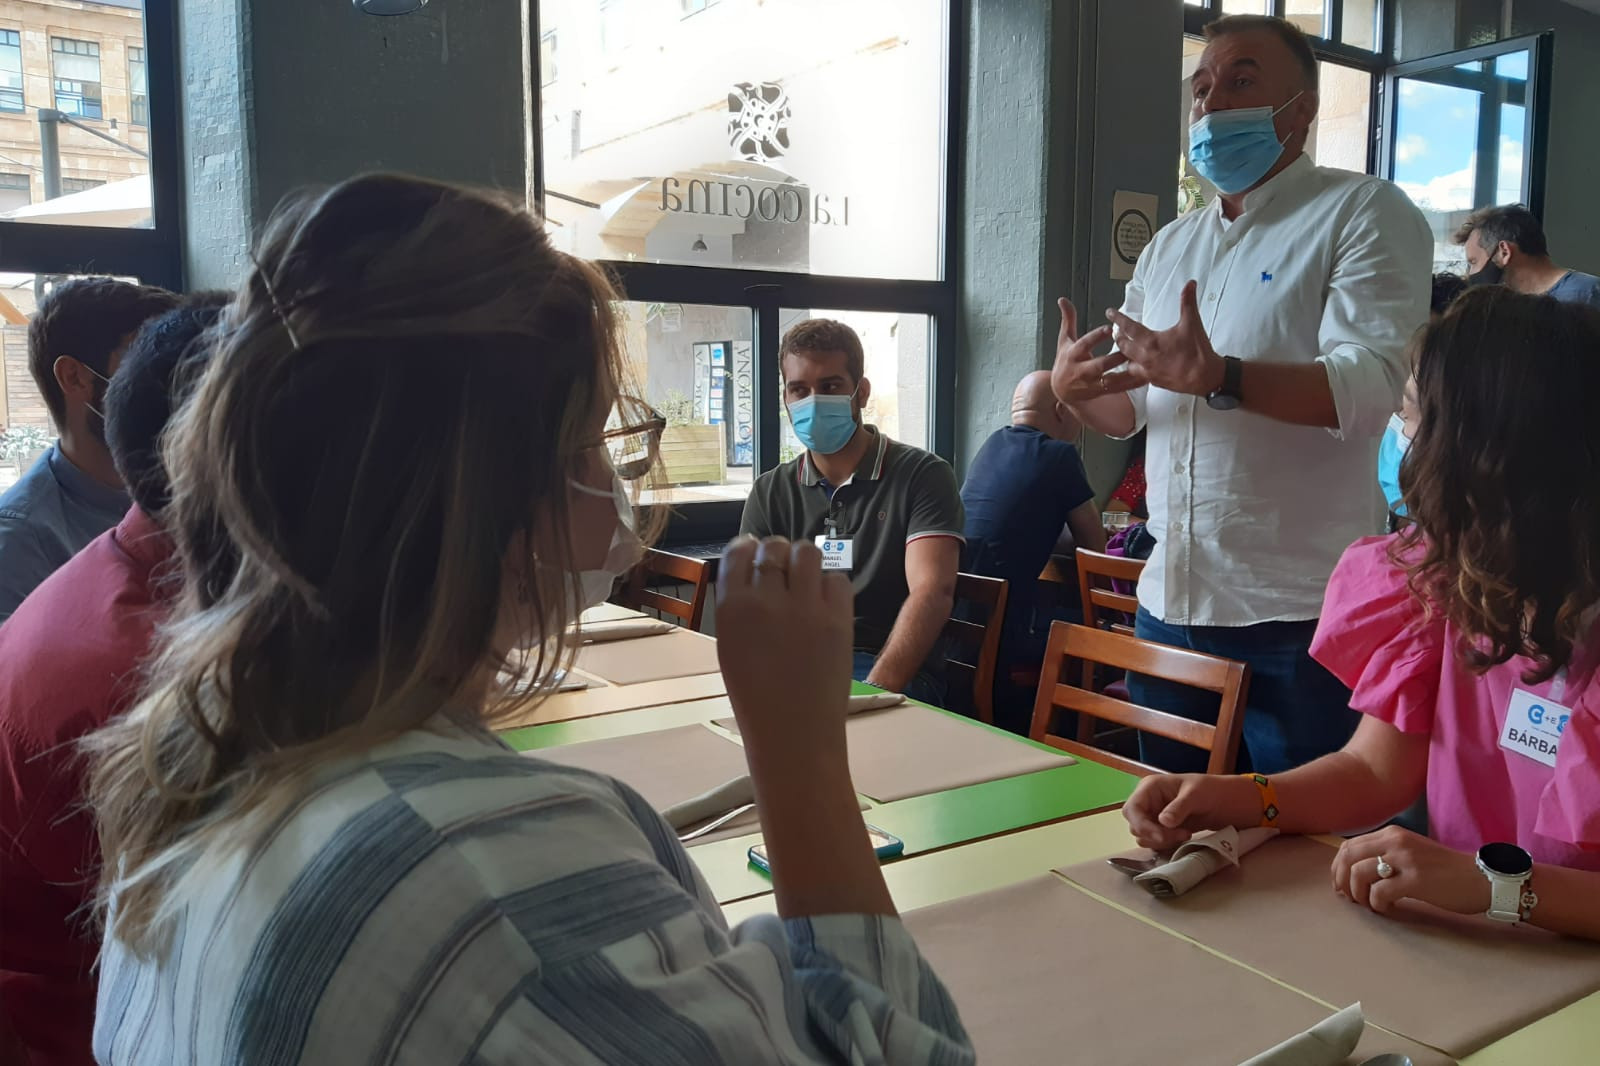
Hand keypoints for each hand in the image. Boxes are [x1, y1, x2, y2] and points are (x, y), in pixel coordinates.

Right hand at [715, 536, 853, 751]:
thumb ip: (739, 607)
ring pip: (808, 552)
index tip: (755, 552)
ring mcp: (805, 608)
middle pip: (775, 546)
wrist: (793, 734)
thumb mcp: (730, 647)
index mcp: (732, 609)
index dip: (749, 547)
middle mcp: (766, 600)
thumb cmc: (756, 697)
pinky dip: (832, 586)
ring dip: (806, 561)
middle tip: (784, 572)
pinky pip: (837, 579)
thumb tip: (755, 571)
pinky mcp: (838, 619)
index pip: (739, 551)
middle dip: (779, 553)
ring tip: (806, 581)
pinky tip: (825, 604)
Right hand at [1051, 297, 1142, 404]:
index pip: (1084, 344)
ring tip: (1142, 364)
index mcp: (1073, 354)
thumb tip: (1062, 299)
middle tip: (1131, 349)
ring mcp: (1092, 383)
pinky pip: (1118, 388)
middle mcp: (1082, 370)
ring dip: (1127, 372)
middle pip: (1100, 365)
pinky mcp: (1101, 392)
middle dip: (1115, 358)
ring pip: (1111, 379)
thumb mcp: (1064, 340)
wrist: (1060, 390)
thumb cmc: (1065, 360)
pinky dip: (1131, 384)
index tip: (1110, 328)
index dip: (1096, 337)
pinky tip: (1145, 377)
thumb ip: (1068, 319)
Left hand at [1106, 280, 1225, 396]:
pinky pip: (1138, 375)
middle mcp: (1145, 357)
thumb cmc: (1197, 351)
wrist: (1205, 377)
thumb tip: (1189, 284)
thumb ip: (1188, 302)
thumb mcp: (1192, 323)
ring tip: (1124, 349)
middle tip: (1116, 332)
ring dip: (1124, 355)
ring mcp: (1148, 371)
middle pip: (1123, 346)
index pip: (1128, 327)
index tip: (1110, 313)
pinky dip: (1135, 369)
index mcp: (1151, 342)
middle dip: (1118, 337)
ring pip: (1127, 363)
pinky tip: (1138, 366)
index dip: (1118, 318)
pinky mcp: (1154, 381)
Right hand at [1122, 773, 1257, 850]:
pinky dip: (1166, 844)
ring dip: (1162, 841)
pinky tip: (1183, 838)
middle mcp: (1148, 801)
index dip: (1142, 825)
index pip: (1132, 809)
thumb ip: (1179, 808)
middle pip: (1135, 825)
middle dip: (1154, 834)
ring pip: (1144, 835)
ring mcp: (1155, 816)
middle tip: (1180, 836)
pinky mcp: (1163, 828)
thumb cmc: (1213, 791)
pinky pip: (1155, 841)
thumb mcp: (1197, 795)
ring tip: (1185, 834)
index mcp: (1151, 787)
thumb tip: (1162, 821)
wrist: (1230, 802)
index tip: (1162, 837)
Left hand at [1331, 826, 1490, 916]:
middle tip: (1350, 899)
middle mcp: (1395, 841)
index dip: (1338, 868)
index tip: (1341, 885)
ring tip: (1371, 905)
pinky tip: (1388, 908)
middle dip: (1341, 881)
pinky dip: (1377, 904)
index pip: (1349, 846)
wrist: (1481, 879)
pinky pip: (1379, 892)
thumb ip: (1385, 856)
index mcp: (1391, 833)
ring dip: (1359, 895)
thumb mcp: (1411, 852)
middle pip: (1348, 858)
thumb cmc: (1445, 870)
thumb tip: (1353, 873)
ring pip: (1359, 874)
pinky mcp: (1415, 880)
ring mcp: (1405, 859)